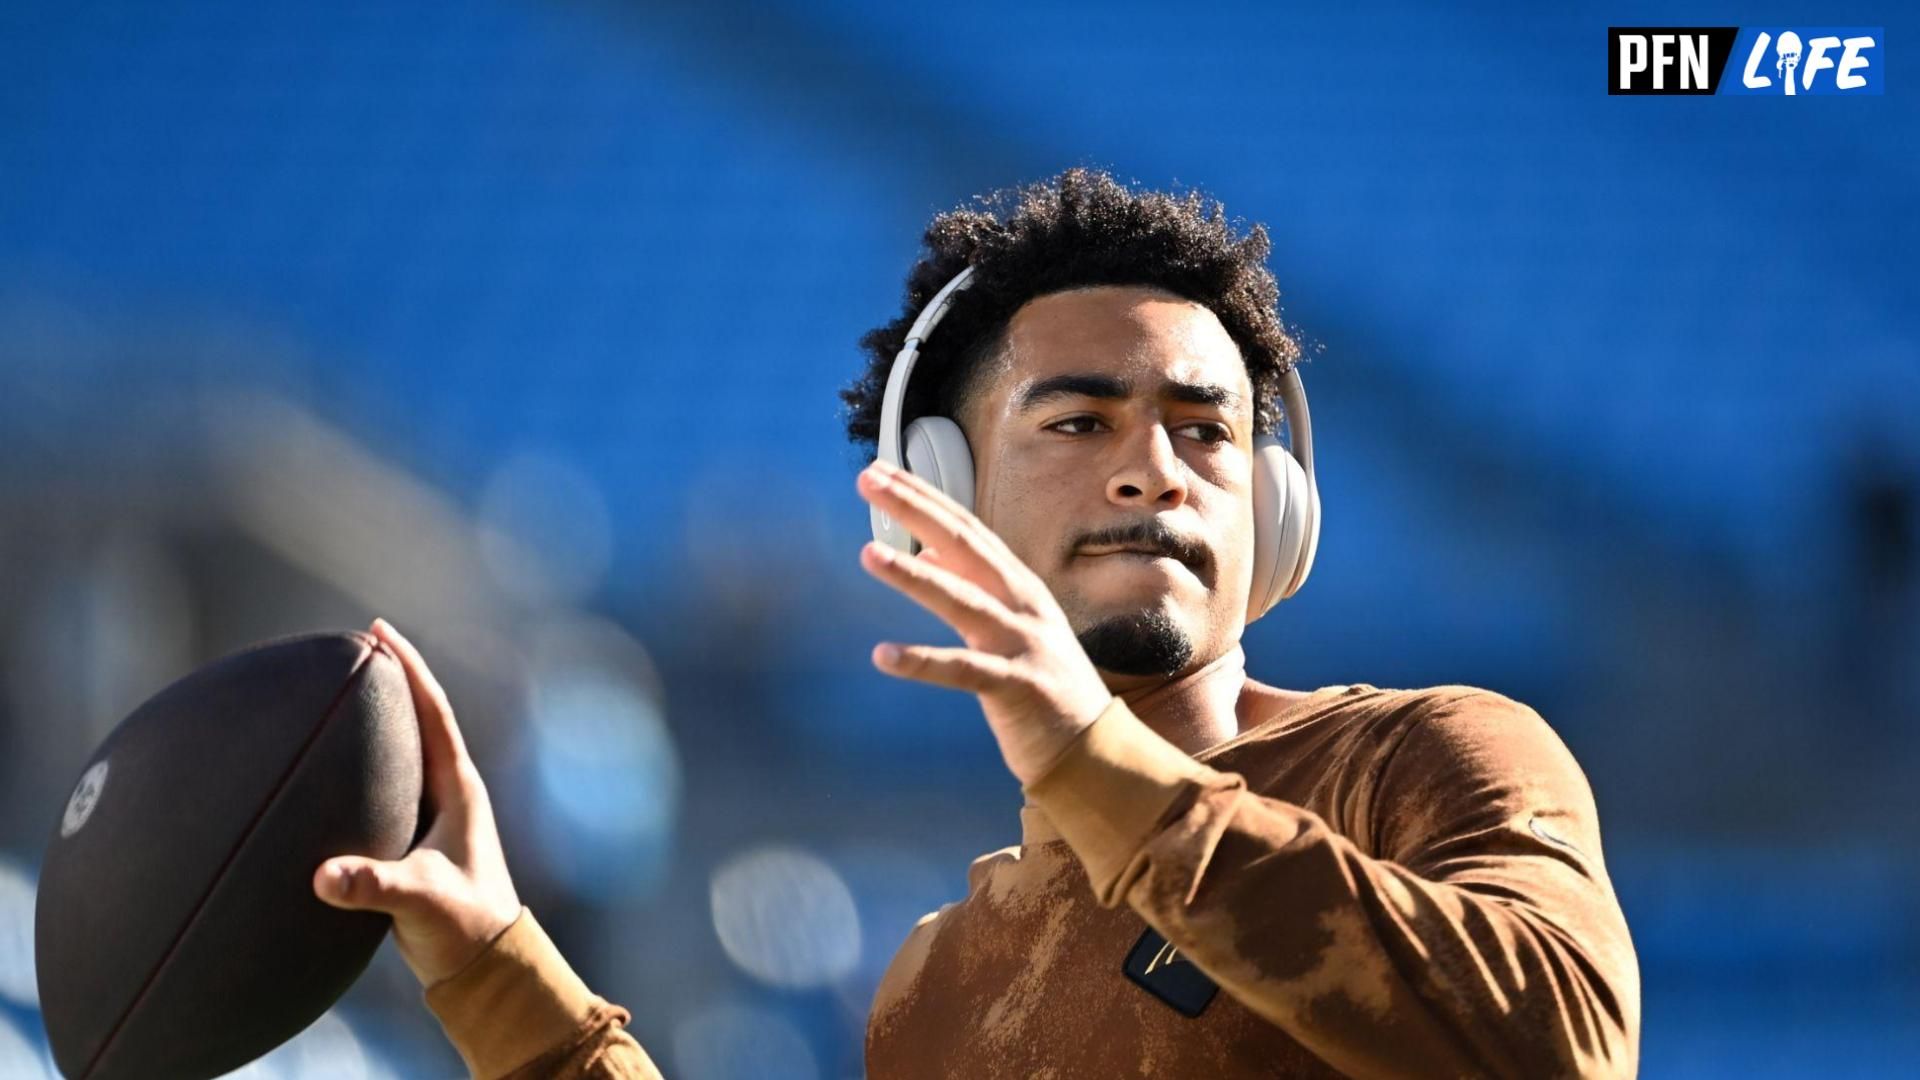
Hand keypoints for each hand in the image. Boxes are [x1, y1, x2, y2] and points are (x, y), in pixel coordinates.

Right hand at [311, 618, 523, 987]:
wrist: (485, 970)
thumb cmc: (464, 929)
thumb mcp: (419, 903)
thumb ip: (374, 886)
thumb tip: (324, 876)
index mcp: (458, 789)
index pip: (433, 711)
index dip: (408, 667)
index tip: (379, 631)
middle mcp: (449, 794)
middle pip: (418, 720)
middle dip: (390, 681)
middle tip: (356, 646)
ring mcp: (435, 817)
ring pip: (404, 753)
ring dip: (378, 721)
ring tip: (342, 691)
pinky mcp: (417, 843)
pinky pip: (387, 786)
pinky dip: (364, 765)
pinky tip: (334, 766)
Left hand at [857, 459, 1112, 785]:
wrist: (1096, 749)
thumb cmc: (1044, 687)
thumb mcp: (1011, 627)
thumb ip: (973, 588)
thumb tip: (927, 554)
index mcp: (1020, 586)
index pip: (966, 529)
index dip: (924, 498)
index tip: (882, 472)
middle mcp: (1024, 604)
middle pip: (965, 545)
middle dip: (916, 510)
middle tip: (870, 480)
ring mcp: (1023, 643)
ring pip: (962, 601)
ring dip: (914, 576)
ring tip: (868, 553)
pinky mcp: (1017, 686)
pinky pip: (962, 672)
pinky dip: (921, 663)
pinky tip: (883, 655)